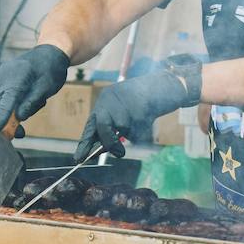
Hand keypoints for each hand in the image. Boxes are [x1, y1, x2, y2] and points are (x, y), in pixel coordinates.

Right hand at [0, 44, 71, 133]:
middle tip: (20, 133)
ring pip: (3, 101)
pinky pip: (6, 96)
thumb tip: (19, 117)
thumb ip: (32, 102)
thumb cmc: (51, 68)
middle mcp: (5, 75)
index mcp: (17, 75)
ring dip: (15, 110)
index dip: (1, 116)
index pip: (6, 99)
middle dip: (8, 119)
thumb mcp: (47, 87)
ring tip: (38, 101)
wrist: (50, 52)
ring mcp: (2, 76)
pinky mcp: (3, 79)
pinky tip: (31, 96)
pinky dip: (16, 103)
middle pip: (0, 103)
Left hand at [74, 71, 196, 161]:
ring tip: (142, 118)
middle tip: (119, 153)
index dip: (85, 143)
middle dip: (110, 142)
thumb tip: (103, 148)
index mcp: (104, 99)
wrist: (165, 85)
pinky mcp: (139, 104)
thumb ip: (113, 127)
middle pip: (103, 127)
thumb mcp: (124, 112)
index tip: (78, 158)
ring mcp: (124, 100)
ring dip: (133, 131)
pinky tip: (148, 116)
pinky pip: (138, 128)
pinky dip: (143, 129)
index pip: (91, 125)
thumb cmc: (144, 102)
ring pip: (123, 129)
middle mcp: (110, 97)